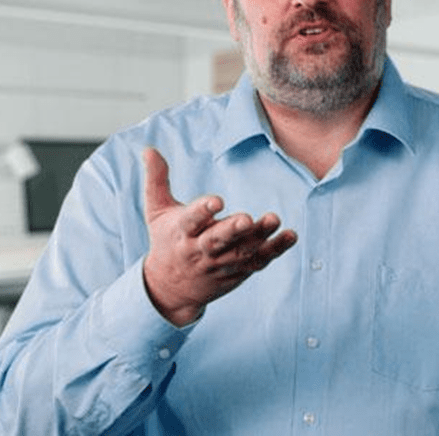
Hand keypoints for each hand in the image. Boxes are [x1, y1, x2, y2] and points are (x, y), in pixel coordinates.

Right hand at [141, 147, 296, 326]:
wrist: (169, 289)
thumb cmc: (166, 241)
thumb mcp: (156, 211)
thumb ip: (156, 180)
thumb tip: (149, 149)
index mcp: (180, 233)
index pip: (190, 221)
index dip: (202, 210)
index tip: (216, 200)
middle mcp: (200, 250)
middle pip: (216, 241)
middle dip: (232, 230)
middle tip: (247, 219)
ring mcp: (220, 264)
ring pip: (240, 252)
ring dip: (259, 237)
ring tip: (273, 220)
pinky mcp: (237, 272)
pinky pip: (257, 262)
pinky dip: (274, 250)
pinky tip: (289, 236)